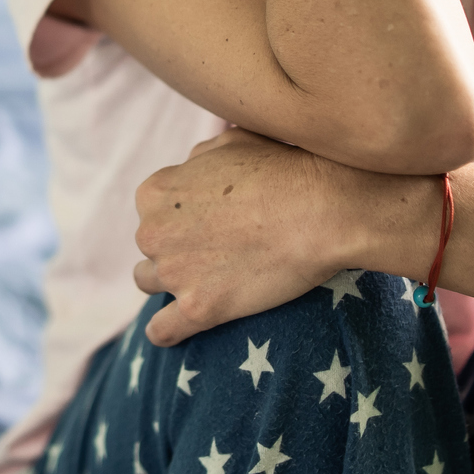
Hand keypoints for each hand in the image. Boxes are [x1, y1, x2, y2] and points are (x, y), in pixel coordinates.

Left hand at [133, 126, 439, 345]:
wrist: (322, 211)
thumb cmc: (285, 170)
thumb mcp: (232, 142)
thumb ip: (201, 157)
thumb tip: (194, 166)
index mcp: (156, 192)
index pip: (153, 208)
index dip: (182, 214)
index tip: (210, 219)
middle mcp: (154, 232)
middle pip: (152, 245)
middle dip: (177, 246)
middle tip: (218, 247)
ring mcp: (174, 272)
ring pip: (150, 282)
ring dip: (173, 280)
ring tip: (206, 279)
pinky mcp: (199, 308)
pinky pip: (163, 330)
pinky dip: (167, 331)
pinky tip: (178, 330)